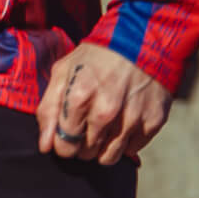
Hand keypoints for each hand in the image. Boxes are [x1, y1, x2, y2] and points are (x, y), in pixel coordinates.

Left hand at [37, 41, 172, 164]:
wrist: (142, 39)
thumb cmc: (97, 57)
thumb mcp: (64, 72)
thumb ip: (49, 109)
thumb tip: (45, 147)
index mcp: (79, 97)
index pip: (64, 147)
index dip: (63, 142)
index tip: (67, 132)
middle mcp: (106, 112)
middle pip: (86, 154)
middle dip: (82, 143)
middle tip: (87, 121)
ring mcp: (132, 119)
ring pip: (109, 158)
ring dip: (103, 146)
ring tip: (104, 124)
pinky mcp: (153, 122)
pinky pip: (132, 149)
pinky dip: (126, 140)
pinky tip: (123, 119)